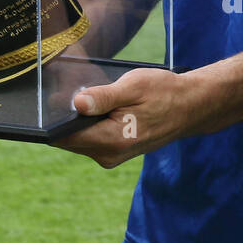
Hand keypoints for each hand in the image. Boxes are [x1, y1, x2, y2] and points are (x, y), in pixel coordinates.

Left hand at [55, 67, 201, 168]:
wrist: (190, 107)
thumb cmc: (163, 93)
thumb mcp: (133, 87)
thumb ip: (103, 97)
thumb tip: (77, 103)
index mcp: (112, 140)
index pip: (65, 136)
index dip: (54, 118)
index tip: (51, 97)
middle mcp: (108, 155)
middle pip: (68, 138)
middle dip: (66, 116)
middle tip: (75, 88)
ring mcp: (111, 156)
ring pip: (78, 138)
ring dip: (78, 119)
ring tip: (93, 95)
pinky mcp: (114, 152)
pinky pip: (90, 138)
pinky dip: (89, 123)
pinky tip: (100, 106)